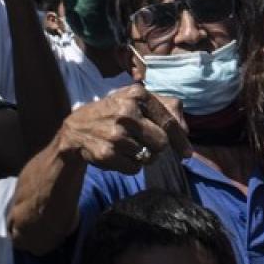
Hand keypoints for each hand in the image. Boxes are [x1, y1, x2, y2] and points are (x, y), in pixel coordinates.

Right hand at [53, 86, 190, 173]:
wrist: (76, 128)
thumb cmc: (115, 112)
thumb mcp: (137, 101)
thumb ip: (167, 108)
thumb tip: (186, 130)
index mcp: (137, 94)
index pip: (169, 123)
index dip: (180, 140)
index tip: (187, 153)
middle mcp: (126, 112)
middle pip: (162, 143)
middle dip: (157, 147)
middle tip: (144, 142)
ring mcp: (116, 134)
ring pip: (149, 157)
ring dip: (143, 156)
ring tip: (128, 146)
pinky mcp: (107, 154)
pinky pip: (135, 169)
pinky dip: (131, 166)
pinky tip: (119, 154)